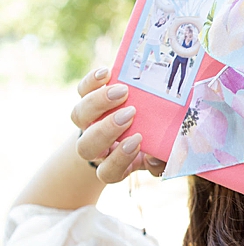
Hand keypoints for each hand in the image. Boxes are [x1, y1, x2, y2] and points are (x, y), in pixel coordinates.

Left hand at [71, 68, 165, 182]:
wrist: (135, 125)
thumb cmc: (150, 146)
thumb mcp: (158, 157)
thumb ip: (162, 163)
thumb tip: (154, 157)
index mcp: (113, 166)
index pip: (108, 171)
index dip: (120, 158)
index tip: (138, 141)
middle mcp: (96, 147)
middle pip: (87, 146)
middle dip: (107, 130)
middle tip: (131, 113)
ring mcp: (88, 123)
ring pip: (79, 116)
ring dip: (99, 103)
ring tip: (123, 90)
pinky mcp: (86, 99)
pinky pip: (81, 90)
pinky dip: (91, 82)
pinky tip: (107, 73)